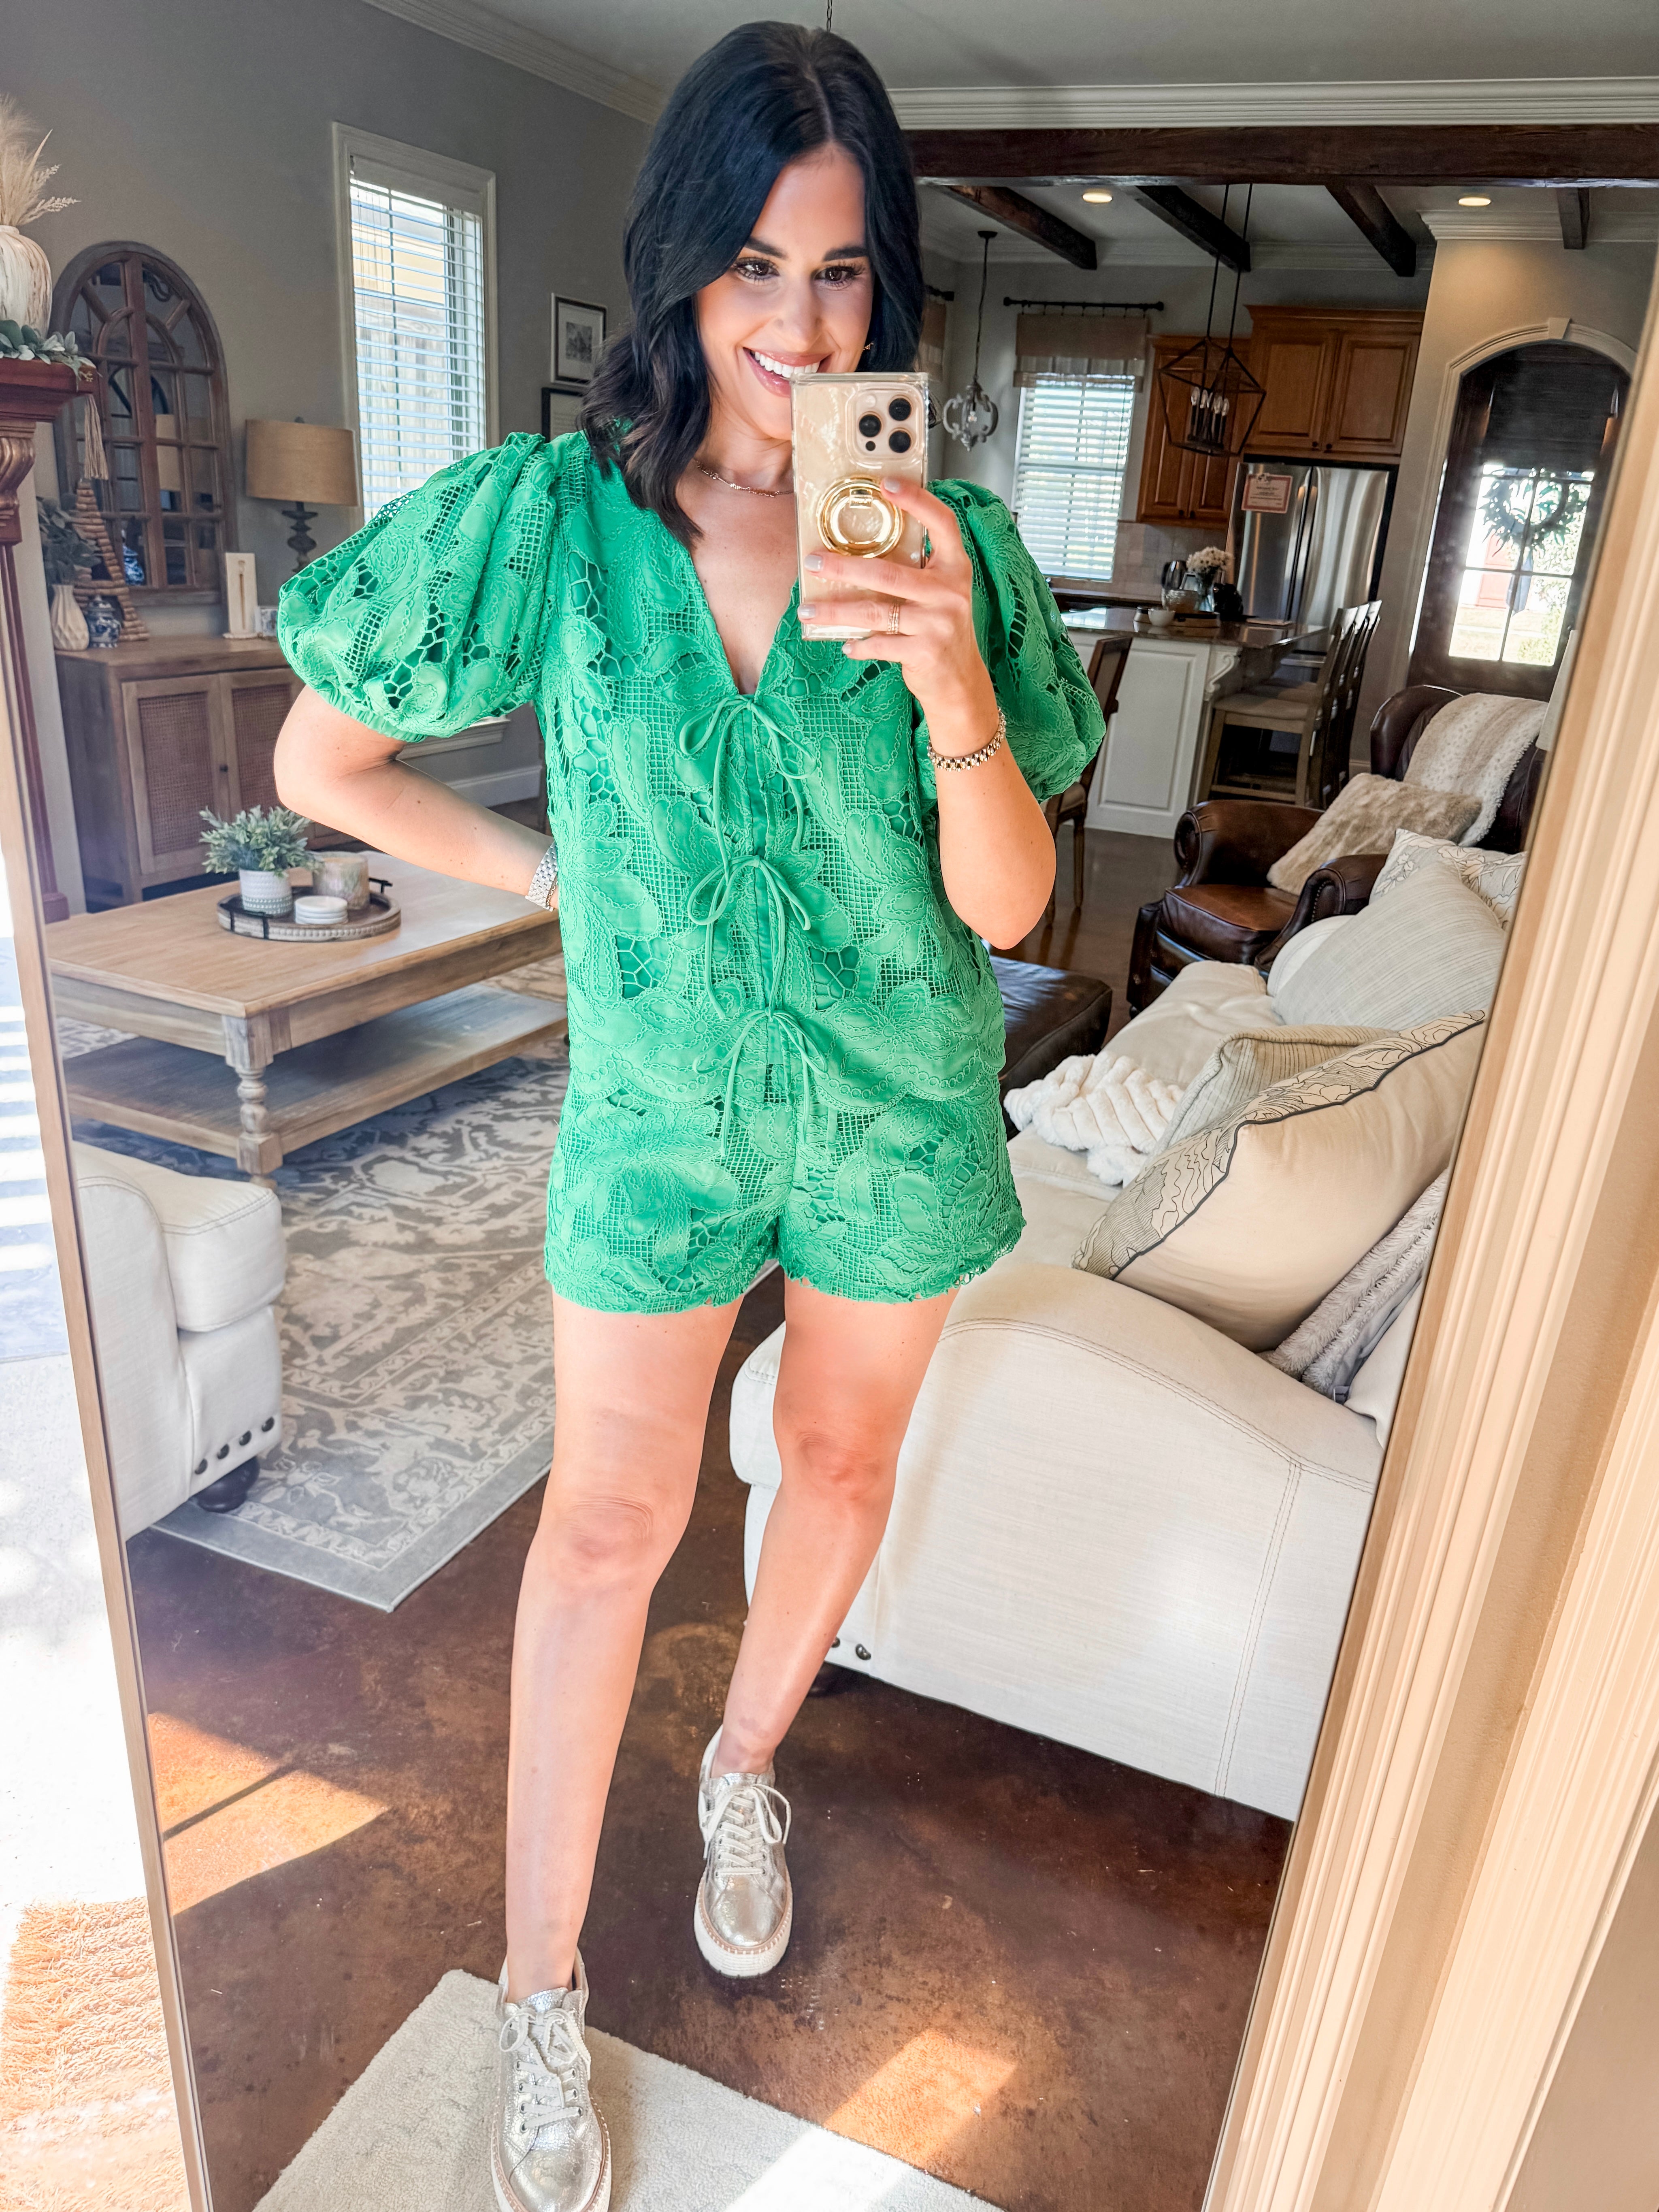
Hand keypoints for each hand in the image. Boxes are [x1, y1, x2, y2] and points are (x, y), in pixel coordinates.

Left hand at [798, 479, 997, 740]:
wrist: (961, 679)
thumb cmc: (942, 628)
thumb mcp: (937, 592)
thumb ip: (913, 570)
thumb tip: (861, 551)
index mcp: (955, 568)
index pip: (942, 523)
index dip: (917, 500)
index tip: (887, 483)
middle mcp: (950, 593)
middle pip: (889, 573)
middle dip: (845, 568)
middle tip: (813, 562)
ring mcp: (939, 624)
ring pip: (877, 612)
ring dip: (837, 611)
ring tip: (808, 609)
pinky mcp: (925, 652)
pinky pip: (881, 645)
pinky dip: (859, 645)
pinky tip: (844, 644)